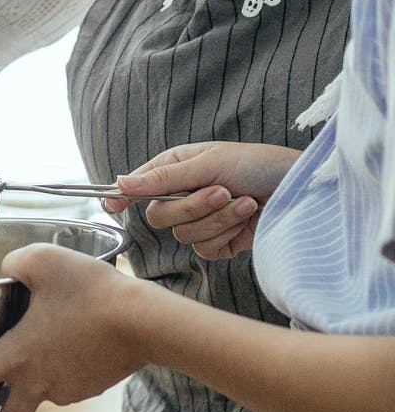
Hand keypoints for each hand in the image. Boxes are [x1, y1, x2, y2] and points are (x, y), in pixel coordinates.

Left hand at [0, 244, 147, 411]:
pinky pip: (66, 382)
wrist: (148, 322)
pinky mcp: (90, 385)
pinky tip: (69, 343)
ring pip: (38, 397)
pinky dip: (59, 370)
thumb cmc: (94, 293)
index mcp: (15, 357)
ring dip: (27, 387)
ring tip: (34, 354)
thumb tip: (6, 270)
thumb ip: (14, 265)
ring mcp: (66, 388)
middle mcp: (37, 382)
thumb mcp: (43, 261)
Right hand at [101, 142, 300, 259]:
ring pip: (184, 235)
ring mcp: (199, 222)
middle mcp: (183, 196)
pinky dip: (228, 233)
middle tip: (222, 191)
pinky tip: (248, 217)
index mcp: (175, 170)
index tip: (112, 207)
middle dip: (193, 207)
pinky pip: (205, 249)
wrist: (300, 190)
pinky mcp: (217, 244)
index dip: (122, 197)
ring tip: (245, 201)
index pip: (137, 186)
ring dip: (219, 218)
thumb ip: (164, 178)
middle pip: (159, 217)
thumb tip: (120, 182)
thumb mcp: (210, 162)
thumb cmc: (259, 164)